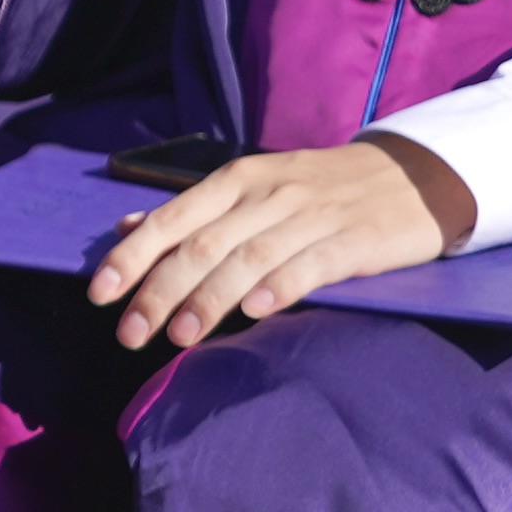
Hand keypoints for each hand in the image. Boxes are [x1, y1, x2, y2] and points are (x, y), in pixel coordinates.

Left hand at [89, 136, 472, 349]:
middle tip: (130, 335)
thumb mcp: (254, 187)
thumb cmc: (320, 188)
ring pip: (247, 258)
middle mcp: (268, 194)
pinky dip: (279, 287)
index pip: (172, 218)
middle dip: (160, 291)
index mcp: (237, 179)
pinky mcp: (353, 240)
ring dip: (209, 299)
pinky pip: (309, 265)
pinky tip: (256, 311)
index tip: (100, 294)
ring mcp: (311, 216)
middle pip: (202, 244)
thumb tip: (128, 228)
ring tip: (178, 336)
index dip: (133, 257)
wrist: (411, 176)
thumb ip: (193, 211)